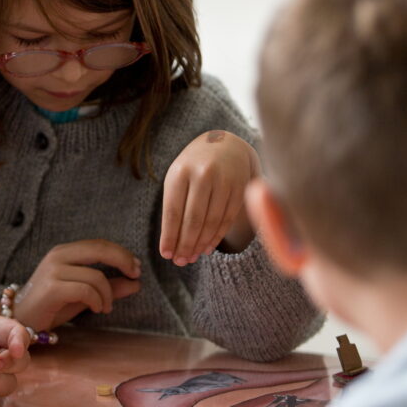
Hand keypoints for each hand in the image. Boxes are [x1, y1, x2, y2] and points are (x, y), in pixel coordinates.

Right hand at [8, 240, 141, 331]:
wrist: (19, 320)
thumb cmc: (52, 306)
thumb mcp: (85, 295)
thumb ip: (109, 287)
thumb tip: (136, 283)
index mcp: (65, 252)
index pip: (99, 244)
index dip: (122, 254)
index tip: (136, 269)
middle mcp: (58, 256)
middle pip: (100, 249)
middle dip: (123, 261)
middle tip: (135, 276)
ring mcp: (53, 271)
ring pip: (95, 276)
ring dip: (108, 294)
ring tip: (106, 307)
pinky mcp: (52, 288)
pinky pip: (86, 290)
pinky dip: (97, 300)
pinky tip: (97, 309)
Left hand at [160, 131, 258, 264]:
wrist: (224, 144)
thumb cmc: (194, 167)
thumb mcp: (178, 177)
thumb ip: (174, 205)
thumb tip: (171, 243)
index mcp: (180, 171)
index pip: (173, 211)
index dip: (170, 236)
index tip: (166, 254)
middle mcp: (202, 174)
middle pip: (193, 219)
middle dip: (185, 244)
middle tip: (180, 262)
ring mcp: (224, 180)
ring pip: (212, 221)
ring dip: (201, 243)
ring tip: (192, 257)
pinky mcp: (240, 187)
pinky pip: (227, 218)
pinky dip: (217, 236)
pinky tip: (208, 247)